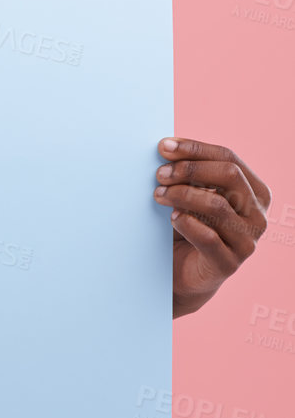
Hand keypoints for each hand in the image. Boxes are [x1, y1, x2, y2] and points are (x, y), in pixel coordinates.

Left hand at [154, 139, 269, 317]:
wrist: (183, 271)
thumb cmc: (190, 223)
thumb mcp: (194, 192)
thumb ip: (189, 171)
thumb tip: (166, 146)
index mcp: (255, 191)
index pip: (228, 157)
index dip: (194, 149)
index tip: (164, 146)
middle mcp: (258, 215)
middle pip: (229, 175)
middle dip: (189, 169)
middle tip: (159, 174)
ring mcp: (247, 242)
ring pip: (217, 205)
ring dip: (182, 194)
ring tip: (159, 195)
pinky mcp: (229, 264)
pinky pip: (209, 237)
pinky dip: (186, 222)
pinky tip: (173, 218)